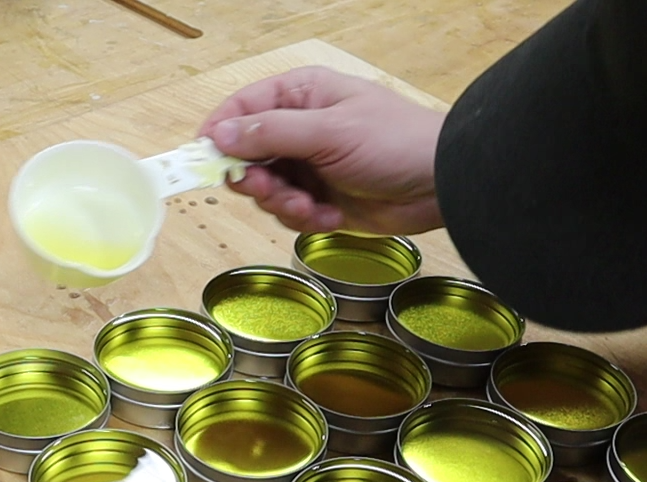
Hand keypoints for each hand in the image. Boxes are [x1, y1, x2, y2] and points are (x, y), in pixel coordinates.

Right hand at [200, 66, 445, 234]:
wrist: (441, 185)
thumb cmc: (394, 142)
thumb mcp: (328, 133)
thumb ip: (270, 133)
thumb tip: (219, 135)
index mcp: (300, 96)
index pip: (240, 109)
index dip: (218, 135)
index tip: (205, 163)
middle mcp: (299, 128)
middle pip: (247, 156)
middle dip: (258, 181)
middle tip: (273, 191)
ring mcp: (309, 165)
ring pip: (266, 191)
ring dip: (284, 205)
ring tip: (312, 208)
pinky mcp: (320, 198)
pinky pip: (289, 214)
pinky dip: (306, 220)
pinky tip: (331, 217)